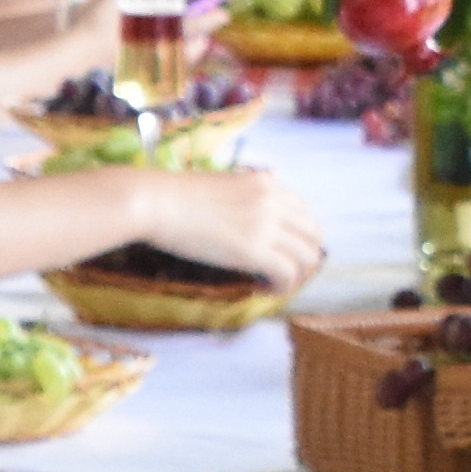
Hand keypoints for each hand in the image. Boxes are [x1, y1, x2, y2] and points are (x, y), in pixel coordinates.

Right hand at [152, 164, 325, 291]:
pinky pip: (288, 273)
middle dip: (304, 255)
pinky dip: (283, 286)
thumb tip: (264, 186)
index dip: (298, 235)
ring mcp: (265, 225)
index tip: (283, 249)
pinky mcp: (254, 250)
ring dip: (297, 273)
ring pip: (308, 255)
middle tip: (284, 270)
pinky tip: (268, 290)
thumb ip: (246, 187)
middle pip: (314, 234)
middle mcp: (273, 200)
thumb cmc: (176, 194)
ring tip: (276, 282)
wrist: (156, 202)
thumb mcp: (221, 181)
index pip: (304, 210)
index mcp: (265, 182)